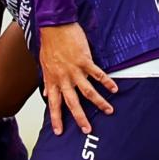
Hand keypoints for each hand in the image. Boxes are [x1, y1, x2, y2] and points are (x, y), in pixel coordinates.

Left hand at [36, 21, 115, 136]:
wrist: (55, 27)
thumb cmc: (50, 44)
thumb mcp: (44, 65)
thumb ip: (47, 81)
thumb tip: (46, 93)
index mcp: (53, 80)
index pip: (54, 104)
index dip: (56, 118)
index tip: (58, 132)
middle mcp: (64, 78)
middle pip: (72, 103)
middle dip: (80, 118)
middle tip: (87, 129)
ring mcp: (75, 70)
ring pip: (88, 92)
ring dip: (99, 102)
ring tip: (108, 111)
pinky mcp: (85, 61)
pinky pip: (98, 74)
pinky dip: (107, 82)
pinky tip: (114, 89)